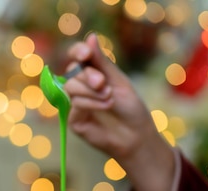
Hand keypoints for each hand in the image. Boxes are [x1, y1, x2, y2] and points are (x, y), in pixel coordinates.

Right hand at [64, 33, 176, 190]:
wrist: (136, 135)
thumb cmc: (131, 109)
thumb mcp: (118, 81)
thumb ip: (102, 62)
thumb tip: (90, 37)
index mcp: (93, 75)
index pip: (77, 57)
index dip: (78, 52)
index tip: (85, 54)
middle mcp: (82, 88)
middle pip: (72, 72)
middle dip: (88, 76)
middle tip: (104, 84)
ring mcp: (75, 104)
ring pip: (71, 87)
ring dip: (91, 91)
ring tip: (109, 99)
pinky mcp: (73, 119)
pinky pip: (74, 104)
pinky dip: (91, 103)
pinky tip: (106, 107)